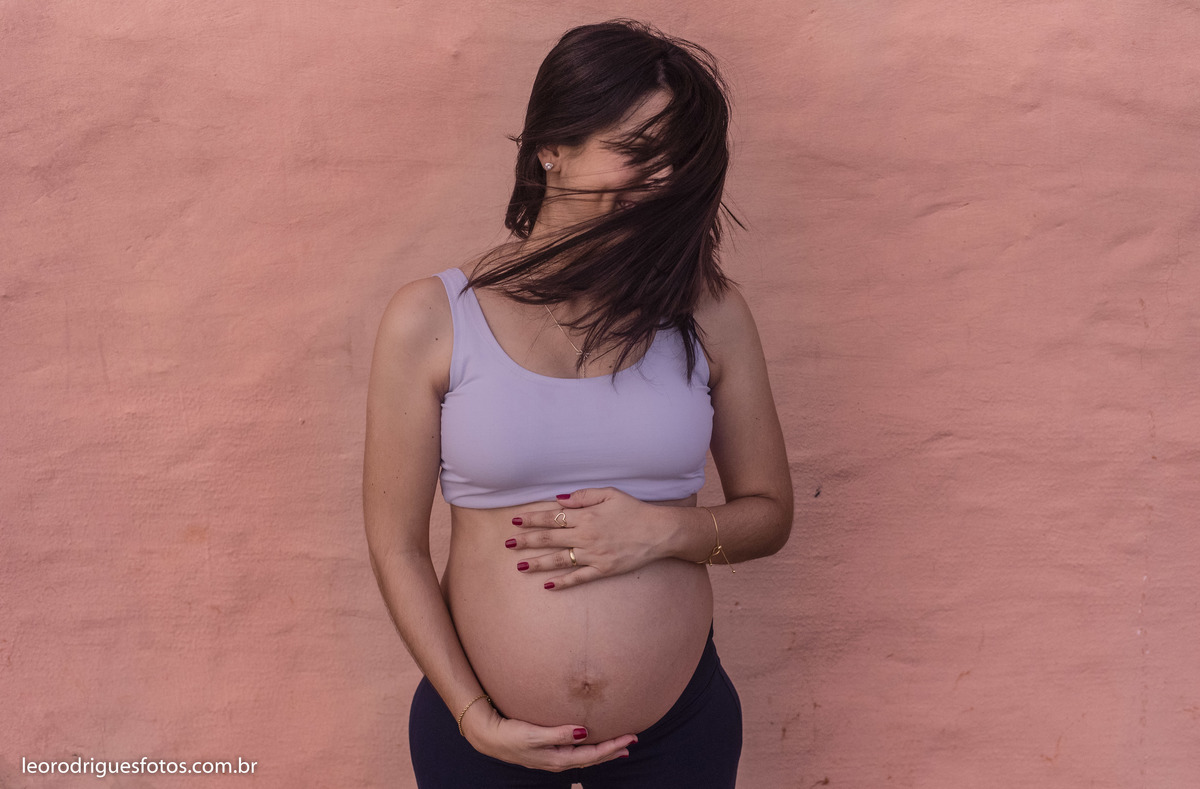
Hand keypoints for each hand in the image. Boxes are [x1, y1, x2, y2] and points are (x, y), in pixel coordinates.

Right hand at [462, 703, 635, 770]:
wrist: (488, 737)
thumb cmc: (510, 735)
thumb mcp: (534, 735)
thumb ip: (559, 734)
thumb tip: (585, 732)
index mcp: (558, 759)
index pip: (593, 755)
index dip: (612, 747)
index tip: (630, 737)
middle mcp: (558, 761)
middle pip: (593, 758)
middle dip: (613, 750)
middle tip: (632, 741)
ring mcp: (553, 757)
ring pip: (585, 757)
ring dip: (603, 751)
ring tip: (618, 747)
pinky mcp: (547, 751)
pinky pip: (575, 752)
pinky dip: (588, 749)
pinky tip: (590, 742)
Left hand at [506, 487, 670, 589]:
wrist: (658, 532)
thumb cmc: (634, 510)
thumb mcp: (610, 494)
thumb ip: (583, 496)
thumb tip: (559, 500)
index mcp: (586, 516)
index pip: (552, 517)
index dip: (532, 518)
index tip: (516, 520)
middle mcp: (586, 536)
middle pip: (550, 538)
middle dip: (526, 540)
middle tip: (507, 544)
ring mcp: (593, 555)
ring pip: (559, 560)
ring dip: (538, 562)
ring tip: (519, 565)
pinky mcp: (603, 569)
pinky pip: (579, 577)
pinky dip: (563, 582)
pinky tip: (547, 585)